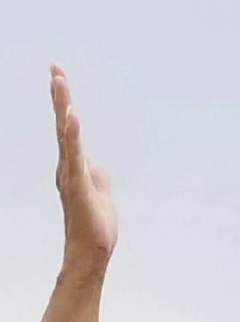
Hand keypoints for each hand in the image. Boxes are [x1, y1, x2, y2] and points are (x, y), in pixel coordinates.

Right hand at [51, 64, 117, 279]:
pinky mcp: (79, 185)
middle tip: (55, 69)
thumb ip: (99, 178)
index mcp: (75, 167)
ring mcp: (71, 175)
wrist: (92, 252)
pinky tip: (71, 116)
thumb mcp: (102, 195)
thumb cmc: (95, 227)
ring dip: (63, 108)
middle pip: (64, 126)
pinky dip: (72, 135)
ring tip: (59, 82)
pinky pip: (75, 156)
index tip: (59, 78)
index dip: (64, 105)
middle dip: (60, 97)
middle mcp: (68, 167)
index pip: (70, 130)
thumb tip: (98, 167)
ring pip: (66, 135)